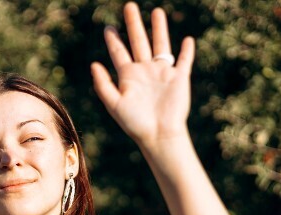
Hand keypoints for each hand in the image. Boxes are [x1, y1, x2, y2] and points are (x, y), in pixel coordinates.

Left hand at [91, 2, 194, 147]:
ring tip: (157, 12)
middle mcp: (145, 71)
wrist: (159, 135)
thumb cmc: (135, 123)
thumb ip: (103, 85)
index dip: (113, 39)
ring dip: (159, 29)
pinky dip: (186, 51)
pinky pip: (184, 61)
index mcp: (128, 76)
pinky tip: (187, 40)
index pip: (119, 52)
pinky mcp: (179, 78)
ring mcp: (162, 73)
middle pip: (138, 41)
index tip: (107, 26)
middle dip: (134, 24)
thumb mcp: (115, 104)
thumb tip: (93, 64)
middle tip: (129, 6)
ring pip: (161, 45)